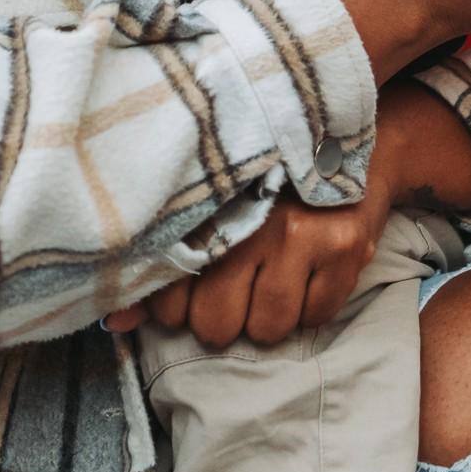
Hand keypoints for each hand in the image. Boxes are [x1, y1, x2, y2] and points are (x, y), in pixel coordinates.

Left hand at [102, 87, 470, 346]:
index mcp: (210, 205)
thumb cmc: (267, 184)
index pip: (170, 291)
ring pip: (267, 328)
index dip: (175, 309)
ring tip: (268, 288)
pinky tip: (306, 279)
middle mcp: (252, 219)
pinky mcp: (346, 250)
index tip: (187, 296)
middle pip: (216, 322)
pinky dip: (308, 311)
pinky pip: (315, 317)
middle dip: (220, 322)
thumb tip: (114, 323)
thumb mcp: (212, 211)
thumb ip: (161, 268)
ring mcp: (305, 234)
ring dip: (265, 321)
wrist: (356, 143)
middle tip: (230, 298)